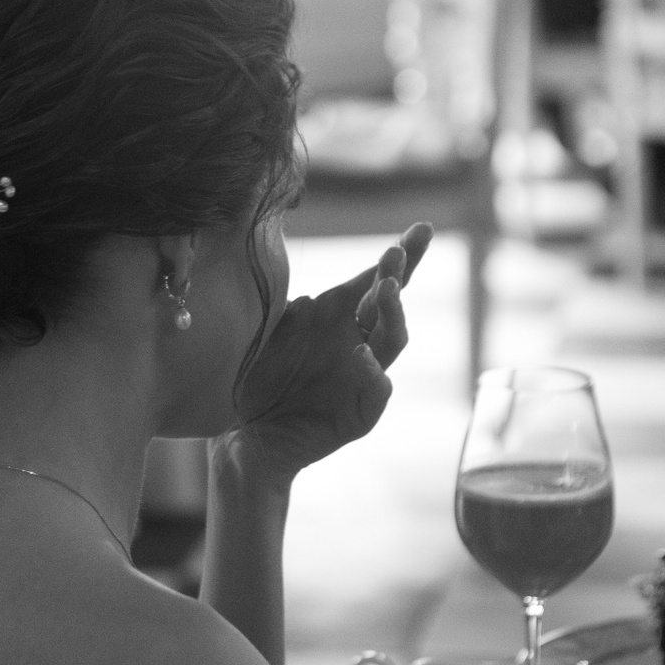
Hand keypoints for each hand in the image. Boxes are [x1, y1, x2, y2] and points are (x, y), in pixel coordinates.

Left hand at [220, 223, 431, 480]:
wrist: (243, 436)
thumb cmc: (253, 379)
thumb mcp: (263, 333)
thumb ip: (287, 311)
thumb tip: (303, 300)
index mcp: (336, 317)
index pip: (374, 280)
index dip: (400, 255)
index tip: (422, 228)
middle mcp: (356, 342)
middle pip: (390, 304)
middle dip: (398, 275)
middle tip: (397, 253)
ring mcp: (361, 379)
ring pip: (391, 342)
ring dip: (392, 313)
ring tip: (385, 289)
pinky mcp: (359, 415)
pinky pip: (376, 393)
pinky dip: (372, 375)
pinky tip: (361, 355)